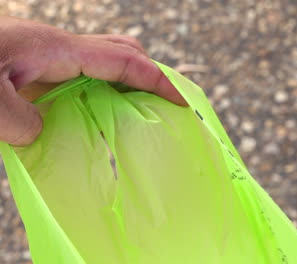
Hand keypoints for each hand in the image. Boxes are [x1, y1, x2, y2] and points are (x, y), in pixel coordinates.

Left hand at [0, 16, 185, 145]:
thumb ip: (19, 121)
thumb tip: (39, 133)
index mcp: (57, 50)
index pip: (123, 61)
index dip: (156, 80)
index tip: (181, 102)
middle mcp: (60, 47)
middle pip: (123, 50)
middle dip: (151, 73)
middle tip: (167, 102)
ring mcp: (50, 54)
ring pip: (106, 57)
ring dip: (130, 80)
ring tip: (141, 110)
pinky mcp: (39, 64)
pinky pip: (86, 71)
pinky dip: (105, 87)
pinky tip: (98, 111)